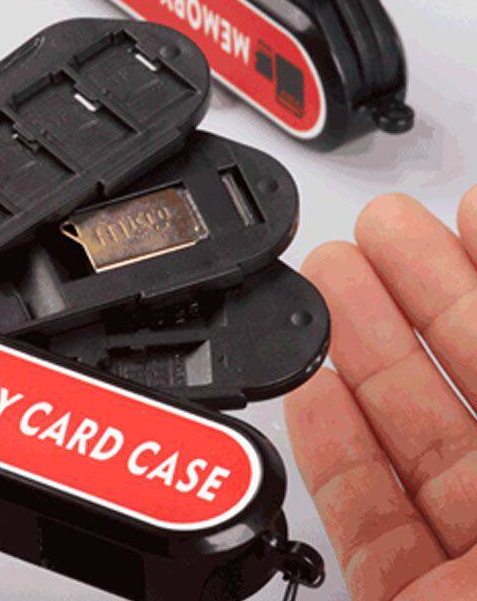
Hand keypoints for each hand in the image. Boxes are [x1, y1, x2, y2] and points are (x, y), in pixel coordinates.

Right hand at [285, 188, 476, 600]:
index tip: (464, 209)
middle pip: (473, 380)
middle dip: (420, 290)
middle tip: (379, 230)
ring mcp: (472, 565)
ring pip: (410, 438)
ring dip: (362, 353)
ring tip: (329, 282)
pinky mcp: (406, 600)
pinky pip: (363, 513)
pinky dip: (330, 449)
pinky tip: (311, 390)